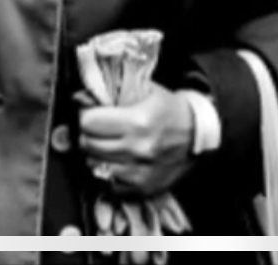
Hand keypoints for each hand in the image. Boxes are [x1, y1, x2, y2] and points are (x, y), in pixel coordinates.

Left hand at [78, 84, 196, 197]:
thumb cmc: (170, 109)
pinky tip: (116, 160)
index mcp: (138, 122)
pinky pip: (108, 183)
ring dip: (96, 154)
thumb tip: (79, 97)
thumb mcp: (145, 89)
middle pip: (88, 144)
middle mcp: (138, 149)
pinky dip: (107, 172)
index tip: (92, 114)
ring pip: (94, 165)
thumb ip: (112, 92)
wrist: (198, 136)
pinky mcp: (142, 188)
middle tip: (98, 129)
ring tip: (107, 144)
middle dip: (88, 134)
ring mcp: (140, 172)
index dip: (87, 115)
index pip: (89, 122)